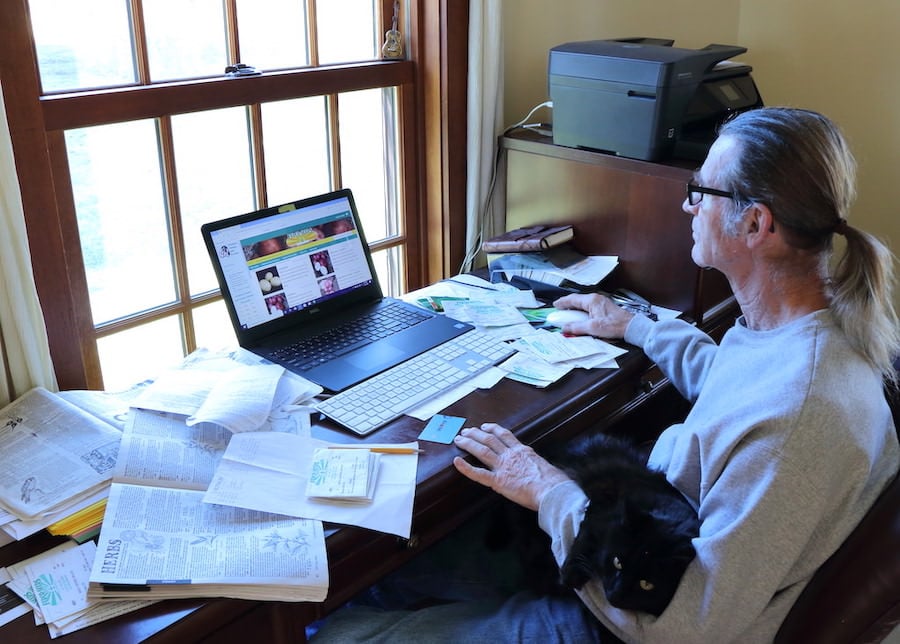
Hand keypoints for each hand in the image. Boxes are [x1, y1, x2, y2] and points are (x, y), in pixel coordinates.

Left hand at [452, 423, 569, 510]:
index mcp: (522, 451)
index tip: (486, 426)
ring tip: (459, 439)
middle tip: (467, 430)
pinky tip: (456, 462)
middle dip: (477, 434)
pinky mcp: (498, 481)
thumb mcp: (545, 466)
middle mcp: (511, 456)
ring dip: (469, 443)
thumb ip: (536, 464)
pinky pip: (479, 473)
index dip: (493, 429)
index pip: (505, 436)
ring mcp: (503, 467)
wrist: (552, 490)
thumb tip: (539, 469)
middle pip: (490, 440)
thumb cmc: (554, 482)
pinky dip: (466, 467)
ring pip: (482, 451)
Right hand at [552, 293, 635, 338]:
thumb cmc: (615, 325)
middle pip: (577, 300)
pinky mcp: (604, 309)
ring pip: (583, 304)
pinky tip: (580, 318)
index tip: (555, 305)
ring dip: (574, 309)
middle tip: (559, 310)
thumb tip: (565, 328)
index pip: (572, 299)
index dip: (562, 302)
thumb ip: (576, 327)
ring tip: (568, 315)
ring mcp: (600, 303)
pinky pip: (589, 308)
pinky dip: (581, 312)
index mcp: (592, 300)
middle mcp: (596, 299)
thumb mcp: (592, 328)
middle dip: (567, 305)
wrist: (630, 327)